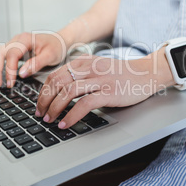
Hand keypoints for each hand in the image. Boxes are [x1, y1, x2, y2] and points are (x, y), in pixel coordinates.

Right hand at [0, 32, 65, 88]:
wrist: (58, 41)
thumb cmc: (55, 47)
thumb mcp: (50, 56)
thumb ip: (35, 64)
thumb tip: (21, 74)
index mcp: (26, 39)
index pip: (12, 54)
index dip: (9, 70)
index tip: (10, 83)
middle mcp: (17, 39)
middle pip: (0, 53)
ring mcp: (13, 43)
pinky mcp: (12, 48)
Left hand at [36, 53, 171, 128]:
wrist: (145, 73)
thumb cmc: (121, 74)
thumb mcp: (97, 68)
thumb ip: (81, 74)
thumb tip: (60, 91)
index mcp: (83, 62)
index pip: (55, 75)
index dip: (43, 91)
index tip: (39, 104)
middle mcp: (89, 68)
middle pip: (57, 82)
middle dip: (44, 100)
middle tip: (40, 113)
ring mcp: (99, 79)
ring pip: (67, 92)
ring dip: (55, 108)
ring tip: (50, 120)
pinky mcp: (108, 92)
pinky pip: (84, 104)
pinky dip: (71, 115)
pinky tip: (66, 123)